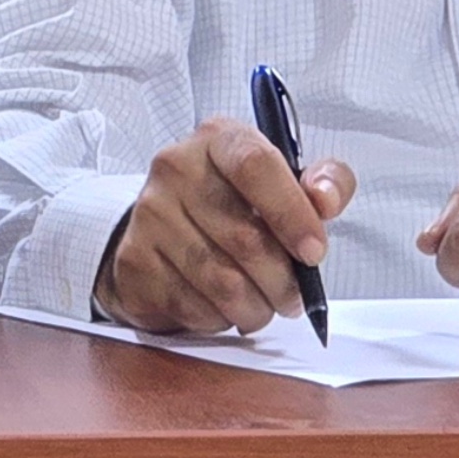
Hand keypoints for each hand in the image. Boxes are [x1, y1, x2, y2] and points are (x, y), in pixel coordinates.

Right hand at [93, 118, 354, 333]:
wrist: (164, 227)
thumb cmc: (237, 202)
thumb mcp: (286, 180)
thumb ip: (324, 182)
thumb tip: (325, 200)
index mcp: (218, 139)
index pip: (255, 165)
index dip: (291, 213)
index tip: (314, 252)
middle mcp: (175, 168)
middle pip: (244, 238)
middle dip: (282, 281)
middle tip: (294, 297)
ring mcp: (148, 213)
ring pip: (220, 281)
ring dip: (255, 307)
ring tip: (264, 307)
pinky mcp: (133, 259)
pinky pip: (191, 305)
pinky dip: (219, 318)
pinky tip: (224, 308)